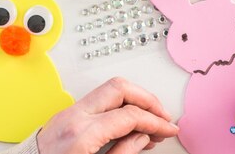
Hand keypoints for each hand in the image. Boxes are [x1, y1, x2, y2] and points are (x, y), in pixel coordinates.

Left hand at [36, 77, 178, 153]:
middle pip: (120, 88)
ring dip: (135, 100)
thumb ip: (123, 153)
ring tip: (150, 122)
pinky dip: (120, 106)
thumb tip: (143, 137)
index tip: (168, 129)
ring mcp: (68, 113)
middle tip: (162, 116)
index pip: (129, 115)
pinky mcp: (66, 115)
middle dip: (147, 99)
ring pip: (110, 89)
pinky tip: (130, 122)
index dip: (155, 121)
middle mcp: (74, 116)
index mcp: (81, 134)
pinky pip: (100, 100)